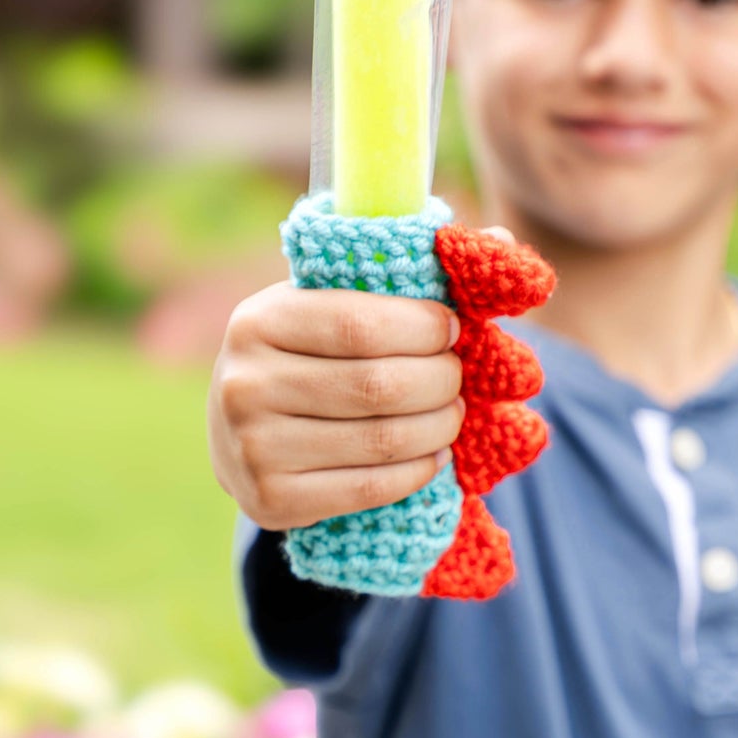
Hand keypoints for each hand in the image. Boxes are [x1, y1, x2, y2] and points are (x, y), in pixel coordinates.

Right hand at [208, 281, 466, 530]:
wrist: (236, 433)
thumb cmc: (305, 353)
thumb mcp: (330, 303)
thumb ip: (405, 274)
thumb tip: (501, 236)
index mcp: (258, 320)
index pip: (360, 324)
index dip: (423, 329)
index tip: (453, 329)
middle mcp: (245, 384)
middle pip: (379, 385)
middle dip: (441, 381)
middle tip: (458, 378)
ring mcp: (253, 448)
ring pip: (382, 439)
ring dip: (438, 427)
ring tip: (451, 414)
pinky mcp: (271, 501)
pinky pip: (370, 487)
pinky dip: (416, 470)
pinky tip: (431, 455)